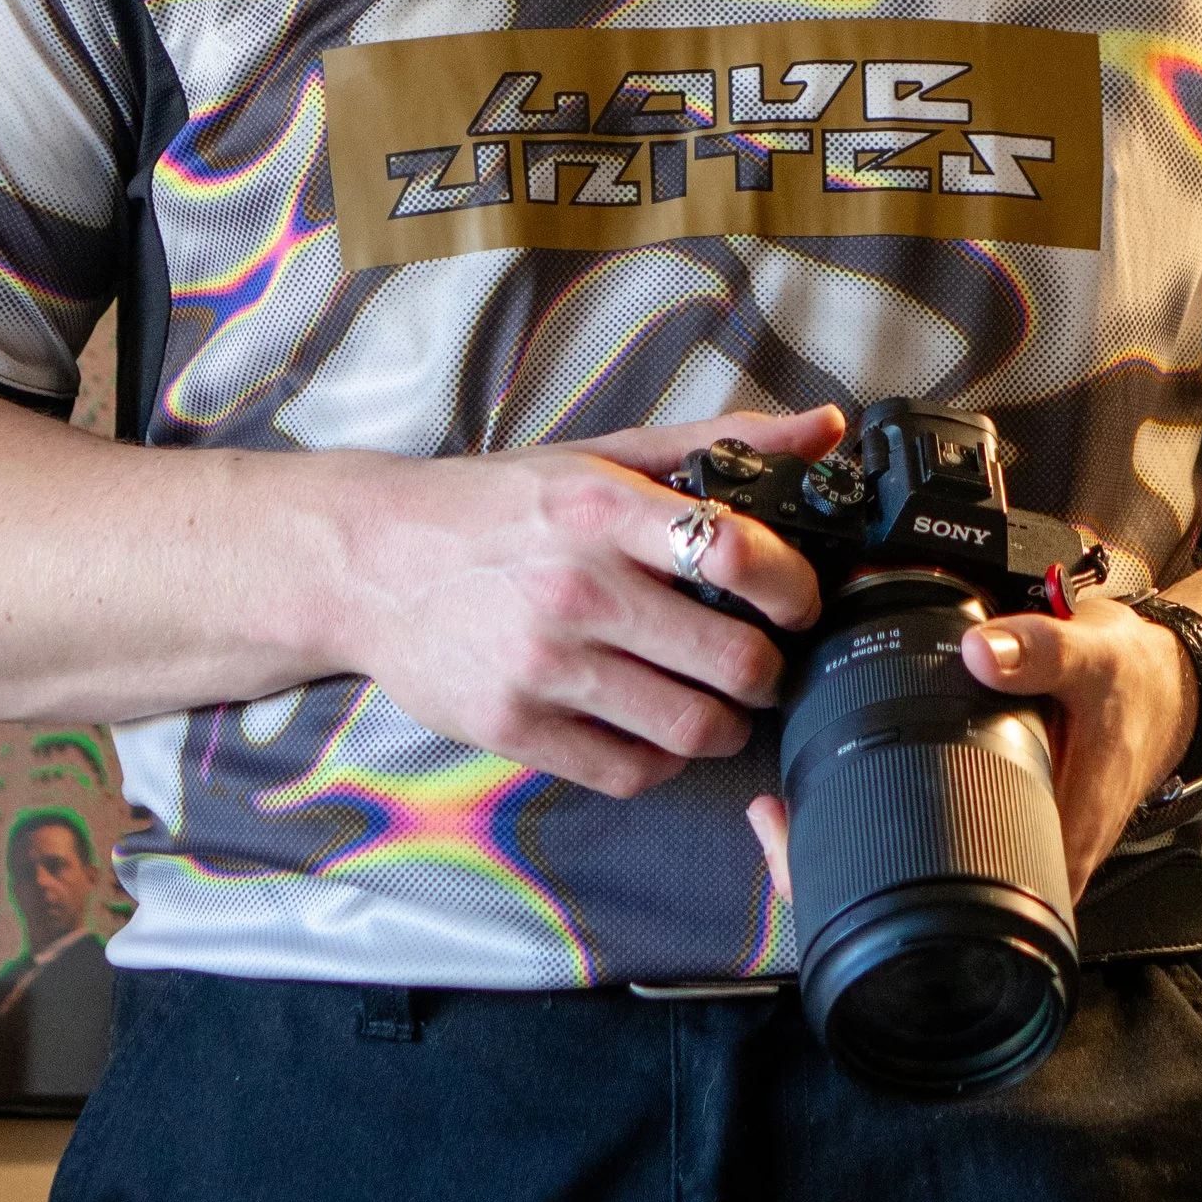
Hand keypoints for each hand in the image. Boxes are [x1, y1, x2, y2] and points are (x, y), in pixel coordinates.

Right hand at [331, 409, 842, 800]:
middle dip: (770, 670)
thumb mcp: (601, 455)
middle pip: (732, 662)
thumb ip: (718, 443)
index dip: (794, 588)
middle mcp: (576, 588)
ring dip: (727, 724)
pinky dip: (663, 763)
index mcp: (602, 508)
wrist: (372, 561)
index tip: (798, 600)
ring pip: (689, 728)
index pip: (736, 555)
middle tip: (765, 661)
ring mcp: (542, 666)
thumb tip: (829, 428)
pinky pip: (628, 772)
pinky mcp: (514, 728)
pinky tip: (658, 730)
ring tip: (720, 702)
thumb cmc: (498, 505)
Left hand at [749, 588, 1199, 909]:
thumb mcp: (1095, 656)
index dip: (868, 905)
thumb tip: (980, 651)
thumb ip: (1040, 651)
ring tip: (782, 808)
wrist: (1172, 686)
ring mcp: (1009, 843)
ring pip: (913, 878)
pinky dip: (872, 821)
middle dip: (832, 878)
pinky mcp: (995, 814)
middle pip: (916, 910)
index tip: (805, 854)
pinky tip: (829, 792)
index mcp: (1053, 847)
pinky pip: (923, 837)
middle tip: (773, 821)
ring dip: (844, 851)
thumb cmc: (1138, 688)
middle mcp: (1027, 862)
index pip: (951, 915)